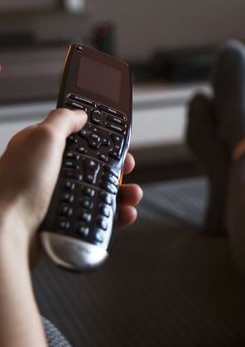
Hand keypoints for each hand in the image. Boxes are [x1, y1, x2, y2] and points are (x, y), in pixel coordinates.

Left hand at [0, 108, 141, 263]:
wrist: (6, 234)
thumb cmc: (16, 187)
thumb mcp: (42, 137)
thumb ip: (63, 120)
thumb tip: (80, 112)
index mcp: (41, 148)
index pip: (78, 137)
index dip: (101, 138)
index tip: (120, 143)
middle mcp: (48, 173)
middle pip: (92, 165)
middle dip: (116, 167)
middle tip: (126, 169)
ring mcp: (54, 198)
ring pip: (97, 192)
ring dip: (120, 193)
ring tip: (131, 194)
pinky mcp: (61, 222)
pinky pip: (94, 217)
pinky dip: (113, 216)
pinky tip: (122, 213)